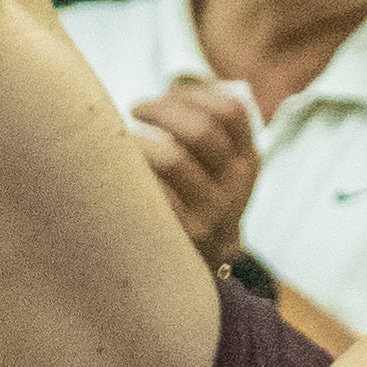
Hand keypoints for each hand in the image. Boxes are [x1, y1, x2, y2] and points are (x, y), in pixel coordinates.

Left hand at [133, 81, 259, 270]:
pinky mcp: (184, 235)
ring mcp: (212, 212)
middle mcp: (236, 185)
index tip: (166, 96)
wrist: (199, 279)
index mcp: (249, 161)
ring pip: (173, 157)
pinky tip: (117, 166)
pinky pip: (153, 192)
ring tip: (121, 135)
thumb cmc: (194, 208)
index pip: (230, 110)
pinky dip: (131, 171)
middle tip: (136, 109)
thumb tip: (174, 86)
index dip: (193, 94)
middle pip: (200, 129)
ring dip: (140, 138)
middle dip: (162, 109)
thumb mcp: (218, 172)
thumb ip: (207, 132)